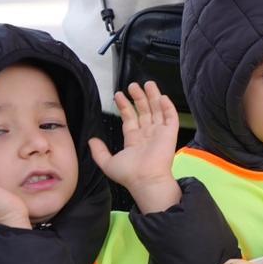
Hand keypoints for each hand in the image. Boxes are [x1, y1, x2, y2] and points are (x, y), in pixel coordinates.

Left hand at [89, 82, 181, 213]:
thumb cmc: (129, 175)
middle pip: (144, 111)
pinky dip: (168, 107)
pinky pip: (171, 117)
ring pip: (157, 110)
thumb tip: (91, 140)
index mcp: (134, 140)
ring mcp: (159, 133)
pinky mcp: (170, 134)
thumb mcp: (107, 162)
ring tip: (147, 84)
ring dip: (153, 97)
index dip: (125, 106)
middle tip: (133, 85)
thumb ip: (99, 151)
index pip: (130, 118)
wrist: (145, 180)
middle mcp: (147, 134)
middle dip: (139, 97)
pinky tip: (162, 96)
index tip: (119, 95)